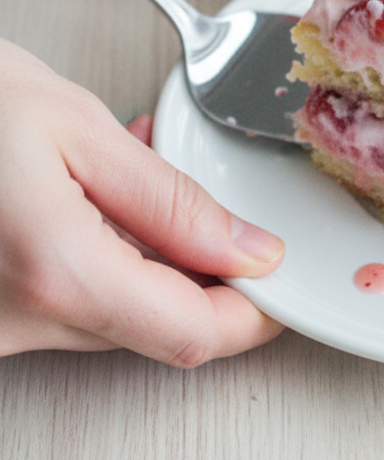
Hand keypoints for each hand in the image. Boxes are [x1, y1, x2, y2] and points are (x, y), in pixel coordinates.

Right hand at [0, 39, 284, 364]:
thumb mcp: (72, 125)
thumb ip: (170, 201)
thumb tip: (249, 252)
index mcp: (57, 271)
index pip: (192, 334)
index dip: (255, 316)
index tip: (281, 283)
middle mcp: (16, 323)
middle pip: (153, 327)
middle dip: (199, 272)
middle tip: (207, 204)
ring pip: (108, 315)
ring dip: (143, 258)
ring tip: (129, 176)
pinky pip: (60, 303)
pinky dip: (92, 258)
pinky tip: (82, 197)